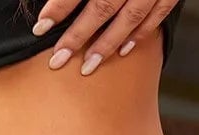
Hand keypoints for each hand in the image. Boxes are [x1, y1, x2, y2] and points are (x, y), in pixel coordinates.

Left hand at [32, 0, 179, 74]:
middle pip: (102, 5)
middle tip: (58, 59)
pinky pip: (157, 14)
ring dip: (107, 43)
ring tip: (87, 65)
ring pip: (130, 16)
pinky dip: (140, 34)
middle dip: (78, 35)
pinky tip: (123, 50)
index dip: (60, 6)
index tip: (41, 26)